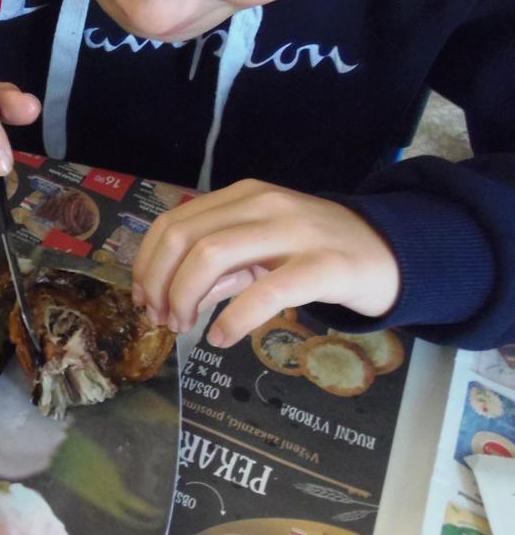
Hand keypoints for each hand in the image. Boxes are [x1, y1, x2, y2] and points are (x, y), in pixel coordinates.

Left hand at [131, 179, 400, 347]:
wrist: (392, 251)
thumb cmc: (317, 252)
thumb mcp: (261, 248)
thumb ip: (218, 267)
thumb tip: (168, 296)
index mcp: (243, 196)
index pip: (173, 223)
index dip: (147, 263)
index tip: (142, 297)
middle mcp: (263, 204)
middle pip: (184, 238)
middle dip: (159, 283)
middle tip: (161, 318)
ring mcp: (294, 231)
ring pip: (213, 256)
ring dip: (185, 298)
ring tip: (185, 328)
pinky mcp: (324, 265)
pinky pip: (265, 292)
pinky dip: (232, 320)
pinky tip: (221, 338)